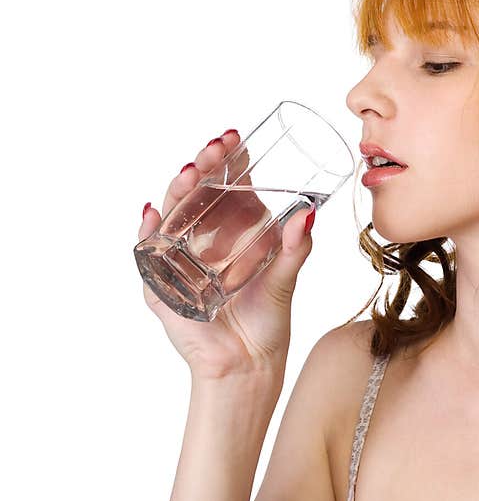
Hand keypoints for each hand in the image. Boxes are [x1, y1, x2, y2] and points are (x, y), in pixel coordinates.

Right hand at [136, 130, 316, 380]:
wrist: (248, 363)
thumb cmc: (268, 320)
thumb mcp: (286, 278)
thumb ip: (296, 247)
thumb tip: (310, 212)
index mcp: (234, 227)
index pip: (227, 183)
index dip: (228, 159)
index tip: (235, 137)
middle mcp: (204, 236)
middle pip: (197, 191)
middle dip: (204, 165)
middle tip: (215, 149)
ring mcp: (179, 256)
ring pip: (172, 213)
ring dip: (178, 190)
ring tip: (190, 172)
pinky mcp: (161, 282)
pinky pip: (147, 252)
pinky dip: (147, 231)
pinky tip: (153, 214)